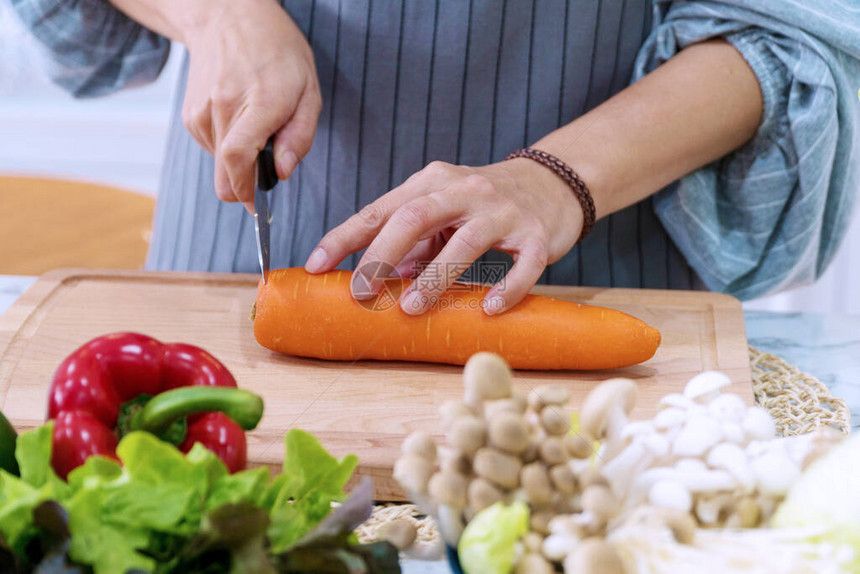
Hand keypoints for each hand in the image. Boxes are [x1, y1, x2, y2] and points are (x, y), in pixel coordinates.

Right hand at [181, 0, 320, 208]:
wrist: (227, 17)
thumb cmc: (277, 52)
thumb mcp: (308, 90)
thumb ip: (300, 136)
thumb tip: (282, 173)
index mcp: (258, 102)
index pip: (239, 158)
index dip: (248, 191)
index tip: (260, 207)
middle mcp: (223, 109)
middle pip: (224, 176)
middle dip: (246, 189)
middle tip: (266, 175)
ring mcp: (201, 113)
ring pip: (220, 167)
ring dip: (241, 162)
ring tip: (257, 126)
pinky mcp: (190, 117)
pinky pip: (212, 151)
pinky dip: (229, 148)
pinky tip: (240, 119)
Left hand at [304, 159, 584, 314]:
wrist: (553, 182)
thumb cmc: (485, 202)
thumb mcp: (444, 210)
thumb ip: (413, 241)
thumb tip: (380, 278)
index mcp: (432, 182)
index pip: (380, 209)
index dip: (344, 237)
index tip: (315, 265)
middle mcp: (464, 190)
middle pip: (414, 218)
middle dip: (381, 255)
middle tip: (360, 291)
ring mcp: (502, 211)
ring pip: (465, 242)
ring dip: (435, 277)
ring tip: (412, 308)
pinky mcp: (536, 234)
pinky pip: (522, 264)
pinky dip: (507, 287)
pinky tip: (489, 308)